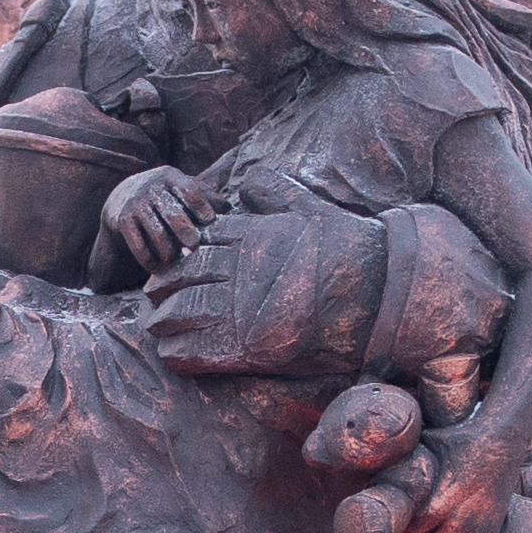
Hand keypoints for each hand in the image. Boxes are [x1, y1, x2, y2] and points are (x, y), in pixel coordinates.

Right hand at [100, 163, 220, 272]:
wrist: (122, 196)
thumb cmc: (164, 195)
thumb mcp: (180, 187)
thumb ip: (204, 196)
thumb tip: (229, 209)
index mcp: (170, 177)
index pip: (189, 190)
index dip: (201, 207)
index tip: (210, 222)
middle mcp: (151, 188)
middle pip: (173, 214)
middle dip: (186, 232)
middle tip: (194, 246)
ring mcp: (136, 204)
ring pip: (156, 233)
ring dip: (168, 251)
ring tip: (175, 260)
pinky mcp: (122, 220)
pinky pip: (137, 245)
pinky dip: (148, 260)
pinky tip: (155, 268)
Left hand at [140, 208, 387, 376]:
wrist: (379, 292)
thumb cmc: (348, 248)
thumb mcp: (310, 208)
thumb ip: (276, 192)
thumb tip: (250, 179)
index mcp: (250, 236)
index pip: (198, 244)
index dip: (179, 257)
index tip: (169, 263)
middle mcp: (240, 271)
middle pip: (182, 277)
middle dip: (163, 286)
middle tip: (152, 293)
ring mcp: (242, 310)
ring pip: (180, 312)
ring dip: (163, 320)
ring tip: (155, 324)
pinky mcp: (250, 347)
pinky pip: (195, 352)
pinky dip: (177, 353)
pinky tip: (170, 352)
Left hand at [394, 424, 526, 532]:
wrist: (499, 443)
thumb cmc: (456, 441)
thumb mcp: (423, 446)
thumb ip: (401, 460)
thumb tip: (371, 463)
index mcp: (437, 505)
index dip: (404, 526)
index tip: (406, 515)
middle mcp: (457, 522)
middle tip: (419, 524)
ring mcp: (476, 530)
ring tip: (434, 532)